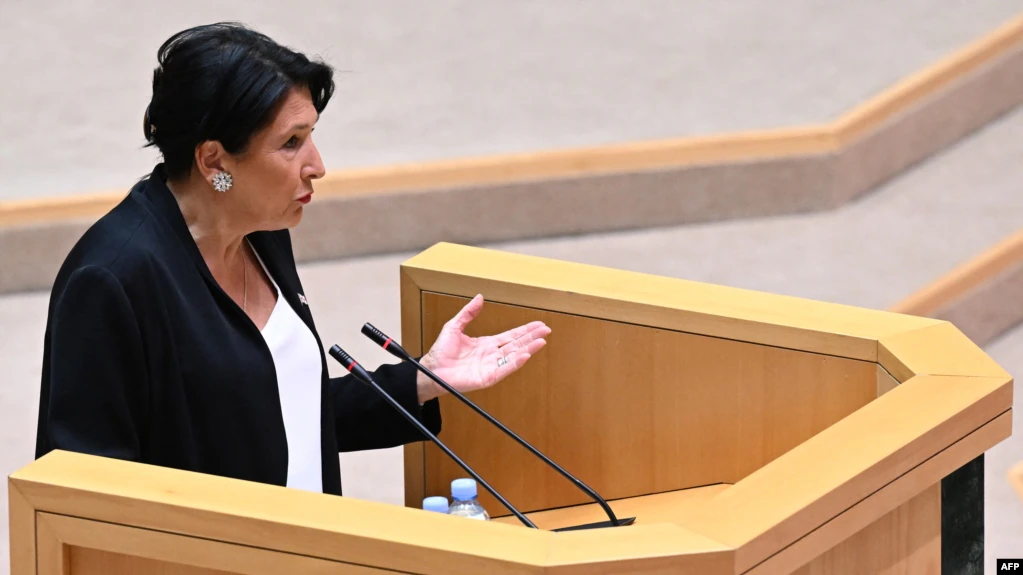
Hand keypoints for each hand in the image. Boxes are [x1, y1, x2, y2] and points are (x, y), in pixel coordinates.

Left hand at [416, 294, 550, 402]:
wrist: (431, 369)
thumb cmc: (440, 352)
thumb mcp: (454, 326)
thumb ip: (468, 313)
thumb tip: (479, 297)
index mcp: (486, 344)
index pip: (510, 336)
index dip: (525, 330)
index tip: (538, 324)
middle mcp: (491, 356)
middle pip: (517, 345)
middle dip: (532, 337)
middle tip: (546, 330)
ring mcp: (491, 367)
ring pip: (514, 356)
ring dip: (529, 349)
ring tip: (541, 341)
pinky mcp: (487, 378)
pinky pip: (504, 369)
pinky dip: (516, 363)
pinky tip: (526, 355)